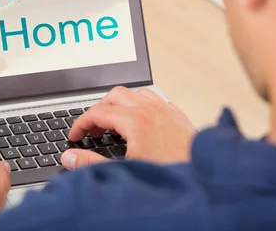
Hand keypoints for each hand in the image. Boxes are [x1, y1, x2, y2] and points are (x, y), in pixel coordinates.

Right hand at [61, 86, 196, 168]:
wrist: (205, 181)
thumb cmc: (170, 175)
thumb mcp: (125, 170)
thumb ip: (92, 163)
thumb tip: (70, 157)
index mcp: (136, 121)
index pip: (97, 112)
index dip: (81, 123)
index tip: (74, 136)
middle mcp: (152, 110)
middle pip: (115, 95)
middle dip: (99, 110)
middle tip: (93, 130)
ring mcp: (167, 111)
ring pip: (136, 94)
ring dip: (121, 105)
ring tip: (115, 125)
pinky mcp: (179, 117)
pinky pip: (156, 101)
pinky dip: (142, 107)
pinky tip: (141, 123)